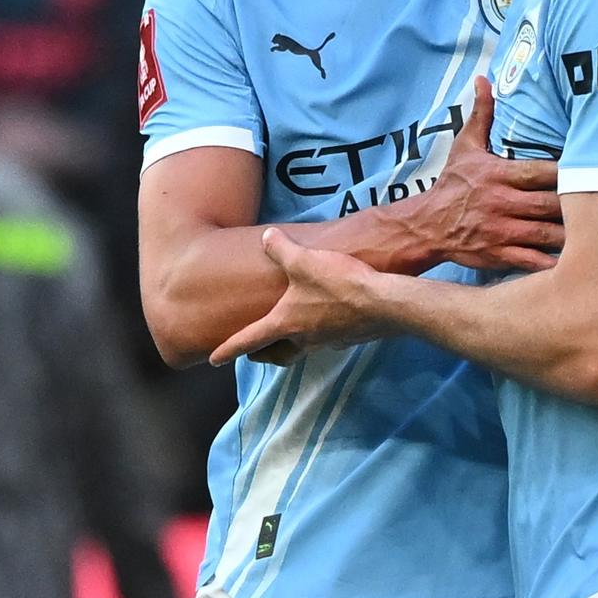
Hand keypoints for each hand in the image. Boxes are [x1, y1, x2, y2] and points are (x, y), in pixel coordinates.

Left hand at [210, 228, 387, 365]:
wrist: (384, 304)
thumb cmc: (338, 285)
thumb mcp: (303, 260)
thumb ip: (281, 249)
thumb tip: (266, 237)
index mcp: (285, 323)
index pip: (249, 340)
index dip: (228, 349)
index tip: (212, 360)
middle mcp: (303, 338)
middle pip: (277, 354)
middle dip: (263, 355)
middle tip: (254, 353)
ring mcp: (327, 341)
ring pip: (301, 349)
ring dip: (290, 345)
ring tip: (288, 335)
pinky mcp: (349, 337)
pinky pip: (325, 340)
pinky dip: (318, 334)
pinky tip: (325, 321)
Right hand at [415, 78, 561, 272]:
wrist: (426, 226)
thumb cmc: (452, 184)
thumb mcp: (465, 146)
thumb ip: (482, 114)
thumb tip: (484, 78)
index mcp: (499, 175)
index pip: (542, 171)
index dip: (569, 172)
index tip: (594, 168)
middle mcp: (502, 203)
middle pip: (550, 203)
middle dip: (578, 205)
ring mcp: (502, 231)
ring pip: (547, 234)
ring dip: (574, 234)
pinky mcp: (500, 255)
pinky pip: (533, 261)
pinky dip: (556, 264)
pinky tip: (579, 261)